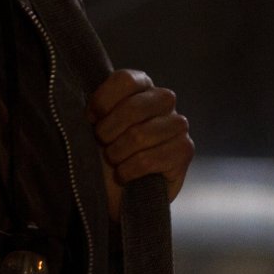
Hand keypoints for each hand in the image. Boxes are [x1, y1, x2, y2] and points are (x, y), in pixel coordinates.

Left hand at [90, 69, 192, 217]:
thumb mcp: (92, 126)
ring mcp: (178, 124)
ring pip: (140, 136)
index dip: (102, 102)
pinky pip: (149, 159)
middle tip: (102, 144)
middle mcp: (163, 100)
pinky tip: (124, 175)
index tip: (90, 120)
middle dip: (109, 131)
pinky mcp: (184, 150)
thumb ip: (94, 109)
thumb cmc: (103, 154)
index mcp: (141, 85)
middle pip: (134, 107)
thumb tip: (89, 109)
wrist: (117, 193)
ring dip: (117, 154)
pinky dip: (129, 171)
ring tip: (114, 161)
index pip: (125, 80)